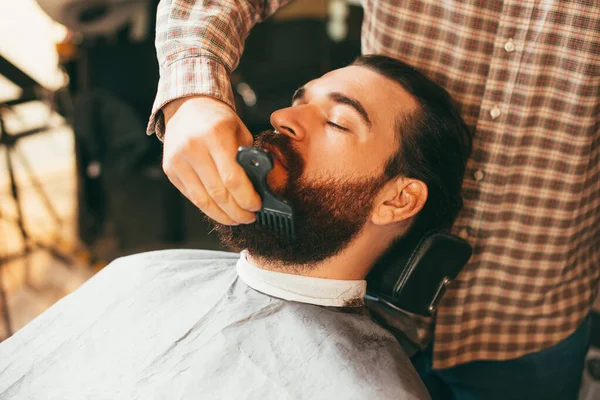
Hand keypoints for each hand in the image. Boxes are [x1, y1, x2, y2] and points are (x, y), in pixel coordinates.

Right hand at [162, 96, 260, 224]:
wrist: (188, 107)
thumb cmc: (219, 121)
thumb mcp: (240, 132)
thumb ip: (248, 158)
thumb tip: (258, 188)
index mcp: (215, 135)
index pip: (232, 178)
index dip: (247, 198)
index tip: (257, 205)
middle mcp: (193, 147)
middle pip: (218, 193)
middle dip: (237, 211)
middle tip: (250, 217)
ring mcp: (178, 160)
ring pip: (203, 200)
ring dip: (223, 215)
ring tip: (237, 219)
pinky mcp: (170, 170)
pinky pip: (192, 197)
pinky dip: (208, 207)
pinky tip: (221, 211)